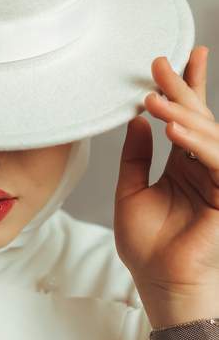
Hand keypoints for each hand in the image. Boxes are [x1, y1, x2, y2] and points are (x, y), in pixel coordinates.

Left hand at [114, 45, 218, 327]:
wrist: (158, 279)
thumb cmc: (145, 243)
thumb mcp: (130, 191)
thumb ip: (135, 156)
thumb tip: (137, 120)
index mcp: (182, 165)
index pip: (185, 120)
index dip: (183, 89)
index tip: (172, 60)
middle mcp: (202, 167)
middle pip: (197, 119)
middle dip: (181, 88)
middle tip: (159, 63)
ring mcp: (216, 180)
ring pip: (207, 135)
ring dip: (181, 112)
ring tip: (154, 94)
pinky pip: (215, 161)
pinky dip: (196, 143)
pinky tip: (173, 128)